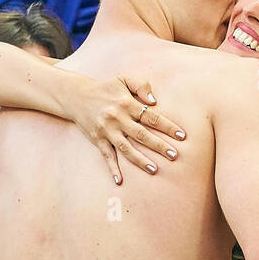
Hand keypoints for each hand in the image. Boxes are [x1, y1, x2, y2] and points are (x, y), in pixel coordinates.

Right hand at [65, 74, 184, 183]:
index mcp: (127, 103)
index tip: (181, 135)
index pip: (151, 117)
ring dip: (140, 160)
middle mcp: (117, 118)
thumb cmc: (105, 88)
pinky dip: (113, 168)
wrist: (76, 96)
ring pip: (126, 148)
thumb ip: (141, 86)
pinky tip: (120, 180)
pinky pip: (107, 156)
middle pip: (142, 135)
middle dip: (159, 146)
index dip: (167, 126)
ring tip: (154, 169)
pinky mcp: (97, 140)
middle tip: (175, 156)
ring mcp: (107, 131)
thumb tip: (154, 101)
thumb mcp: (123, 79)